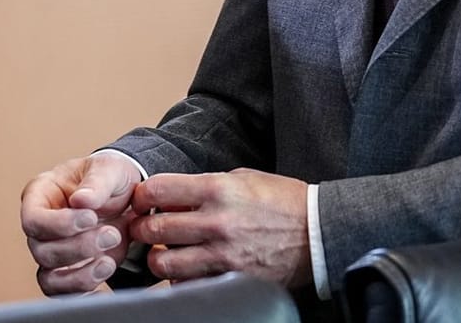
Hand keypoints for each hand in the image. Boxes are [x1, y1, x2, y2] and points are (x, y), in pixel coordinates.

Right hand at [20, 152, 141, 294]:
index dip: (58, 224)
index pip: (33, 218)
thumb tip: (81, 201)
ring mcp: (53, 252)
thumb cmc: (111, 178)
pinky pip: (63, 294)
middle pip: (41, 250)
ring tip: (109, 262)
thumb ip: (96, 182)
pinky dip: (82, 294)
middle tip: (112, 234)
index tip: (92, 218)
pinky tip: (103, 286)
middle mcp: (42, 226)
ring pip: (49, 277)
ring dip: (80, 275)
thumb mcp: (109, 169)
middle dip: (78, 248)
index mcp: (41, 195)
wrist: (131, 199)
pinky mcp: (68, 272)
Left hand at [127, 169, 309, 286]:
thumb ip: (203, 186)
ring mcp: (223, 254)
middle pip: (152, 228)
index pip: (157, 189)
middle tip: (145, 228)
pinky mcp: (232, 278)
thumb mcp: (242, 178)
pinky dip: (181, 278)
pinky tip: (187, 268)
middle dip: (142, 228)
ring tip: (163, 251)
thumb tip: (170, 196)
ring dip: (157, 257)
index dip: (142, 196)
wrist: (318, 232)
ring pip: (164, 262)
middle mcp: (216, 222)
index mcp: (217, 189)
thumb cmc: (281, 200)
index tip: (143, 200)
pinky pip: (190, 283)